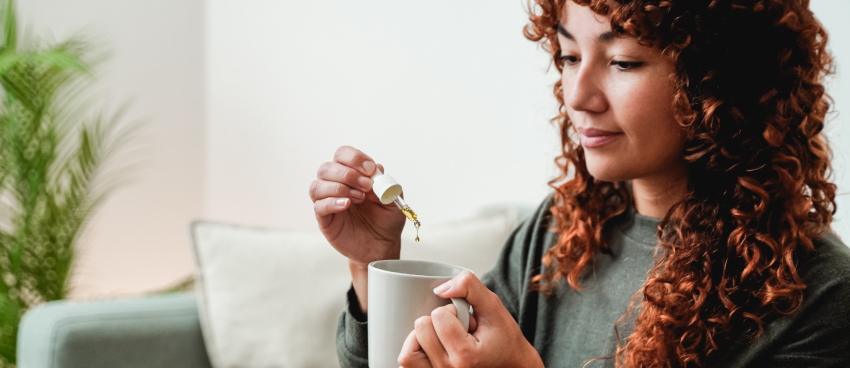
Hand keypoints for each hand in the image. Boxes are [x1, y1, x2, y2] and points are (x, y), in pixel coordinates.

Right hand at [309, 146, 404, 265]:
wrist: (382, 246)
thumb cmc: (386, 220)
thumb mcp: (393, 199)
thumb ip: (386, 183)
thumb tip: (377, 168)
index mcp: (352, 175)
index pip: (342, 155)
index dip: (354, 158)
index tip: (370, 169)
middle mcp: (336, 185)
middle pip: (327, 168)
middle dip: (348, 174)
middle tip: (366, 186)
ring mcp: (328, 202)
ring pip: (317, 185)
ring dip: (339, 187)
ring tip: (359, 198)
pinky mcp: (325, 220)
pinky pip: (319, 206)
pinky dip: (332, 202)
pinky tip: (347, 205)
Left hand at [398, 271, 543, 367]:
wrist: (513, 367)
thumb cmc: (504, 342)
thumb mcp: (494, 308)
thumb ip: (470, 288)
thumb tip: (441, 288)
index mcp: (466, 356)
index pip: (438, 317)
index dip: (452, 311)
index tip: (468, 321)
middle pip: (421, 330)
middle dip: (438, 323)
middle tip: (458, 331)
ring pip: (408, 352)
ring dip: (422, 338)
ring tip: (442, 339)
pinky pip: (408, 364)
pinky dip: (416, 351)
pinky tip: (434, 347)